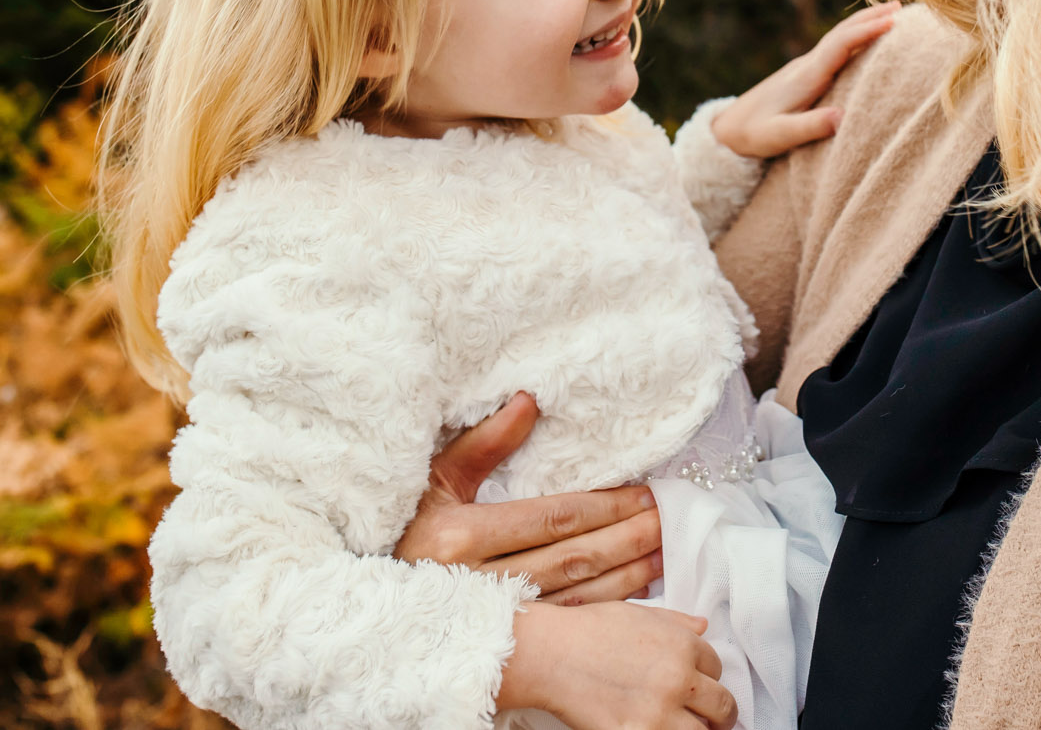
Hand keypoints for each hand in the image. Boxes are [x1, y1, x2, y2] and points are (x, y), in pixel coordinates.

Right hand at [397, 392, 664, 604]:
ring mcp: (493, 617)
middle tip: (668, 519)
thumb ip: (483, 443)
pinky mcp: (503, 641)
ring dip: (627, 575)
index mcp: (461, 537)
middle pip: (573, 558)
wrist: (371, 602)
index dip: (605, 506)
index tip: (644, 493)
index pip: (553, 519)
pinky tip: (636, 593)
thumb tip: (529, 401)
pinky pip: (567, 625)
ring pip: (576, 596)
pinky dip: (607, 609)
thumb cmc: (404, 529)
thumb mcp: (434, 480)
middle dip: (627, 538)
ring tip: (663, 552)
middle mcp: (479, 582)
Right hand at [498, 602, 735, 729]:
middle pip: (722, 705)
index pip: (717, 667)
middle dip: (722, 713)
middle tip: (718, 720)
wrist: (550, 654)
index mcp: (682, 645)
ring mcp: (660, 713)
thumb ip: (675, 621)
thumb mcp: (637, 613)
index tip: (702, 685)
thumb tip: (703, 625)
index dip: (709, 676)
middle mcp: (679, 679)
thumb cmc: (587, 630)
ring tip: (691, 728)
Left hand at [710, 2, 901, 158]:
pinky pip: (836, 47)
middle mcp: (806, 65)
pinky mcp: (805, 74)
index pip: (840, 45)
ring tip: (892, 14)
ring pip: (839, 36)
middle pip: (842, 32)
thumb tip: (842, 118)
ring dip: (864, 22)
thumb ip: (809, 127)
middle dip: (871, 18)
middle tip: (901, 7)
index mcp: (805, 76)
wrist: (727, 129)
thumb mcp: (778, 136)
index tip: (893, 22)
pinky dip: (855, 35)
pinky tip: (865, 37)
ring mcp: (805, 67)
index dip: (866, 31)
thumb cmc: (752, 135)